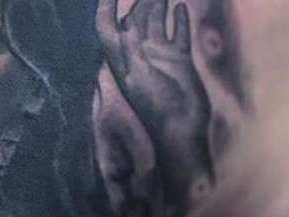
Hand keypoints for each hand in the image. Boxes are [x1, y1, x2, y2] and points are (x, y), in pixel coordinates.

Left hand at [97, 0, 212, 214]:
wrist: (183, 131)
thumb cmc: (158, 110)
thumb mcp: (139, 78)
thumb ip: (130, 50)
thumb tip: (122, 21)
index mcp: (124, 60)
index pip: (108, 28)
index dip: (106, 8)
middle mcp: (140, 55)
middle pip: (135, 18)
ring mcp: (161, 57)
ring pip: (157, 21)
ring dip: (158, 1)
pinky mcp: (180, 61)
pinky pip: (177, 34)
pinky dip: (178, 19)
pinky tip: (180, 6)